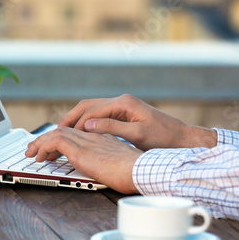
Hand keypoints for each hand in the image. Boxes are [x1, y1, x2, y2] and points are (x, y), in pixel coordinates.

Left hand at [25, 127, 142, 193]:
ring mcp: (86, 142)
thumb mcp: (120, 164)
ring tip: (30, 153)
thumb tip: (103, 170)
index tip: (50, 150)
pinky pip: (55, 142)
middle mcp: (92, 137)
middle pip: (63, 130)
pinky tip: (39, 157)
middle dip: (45, 139)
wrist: (141, 170)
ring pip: (56, 134)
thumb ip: (109, 163)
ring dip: (40, 143)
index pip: (75, 133)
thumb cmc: (135, 172)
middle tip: (33, 149)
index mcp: (102, 139)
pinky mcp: (80, 150)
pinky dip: (43, 147)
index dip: (60, 139)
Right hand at [59, 94, 216, 149]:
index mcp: (123, 103)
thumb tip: (87, 126)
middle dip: (70, 118)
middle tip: (55, 131)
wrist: (183, 138)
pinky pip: (99, 116)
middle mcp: (121, 101)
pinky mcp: (124, 114)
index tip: (62, 135)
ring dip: (76, 120)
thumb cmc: (164, 138)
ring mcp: (122, 106)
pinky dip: (86, 122)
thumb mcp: (137, 134)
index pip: (91, 110)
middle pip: (87, 105)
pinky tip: (80, 133)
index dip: (75, 124)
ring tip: (63, 132)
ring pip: (92, 109)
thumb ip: (112, 128)